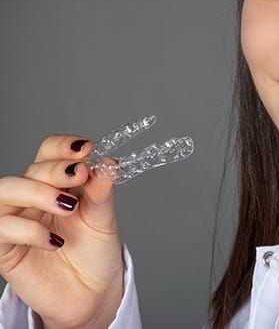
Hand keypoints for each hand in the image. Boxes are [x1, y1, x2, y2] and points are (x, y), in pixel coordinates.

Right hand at [0, 135, 123, 327]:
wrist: (92, 293)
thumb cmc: (95, 251)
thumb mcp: (103, 218)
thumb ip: (102, 192)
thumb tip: (107, 163)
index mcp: (57, 183)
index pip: (48, 152)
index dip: (63, 146)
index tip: (87, 148)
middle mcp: (33, 198)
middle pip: (30, 169)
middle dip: (55, 169)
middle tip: (80, 175)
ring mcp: (17, 222)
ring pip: (6, 192)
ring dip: (38, 192)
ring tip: (68, 205)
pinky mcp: (6, 250)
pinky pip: (2, 229)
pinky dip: (29, 230)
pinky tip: (55, 241)